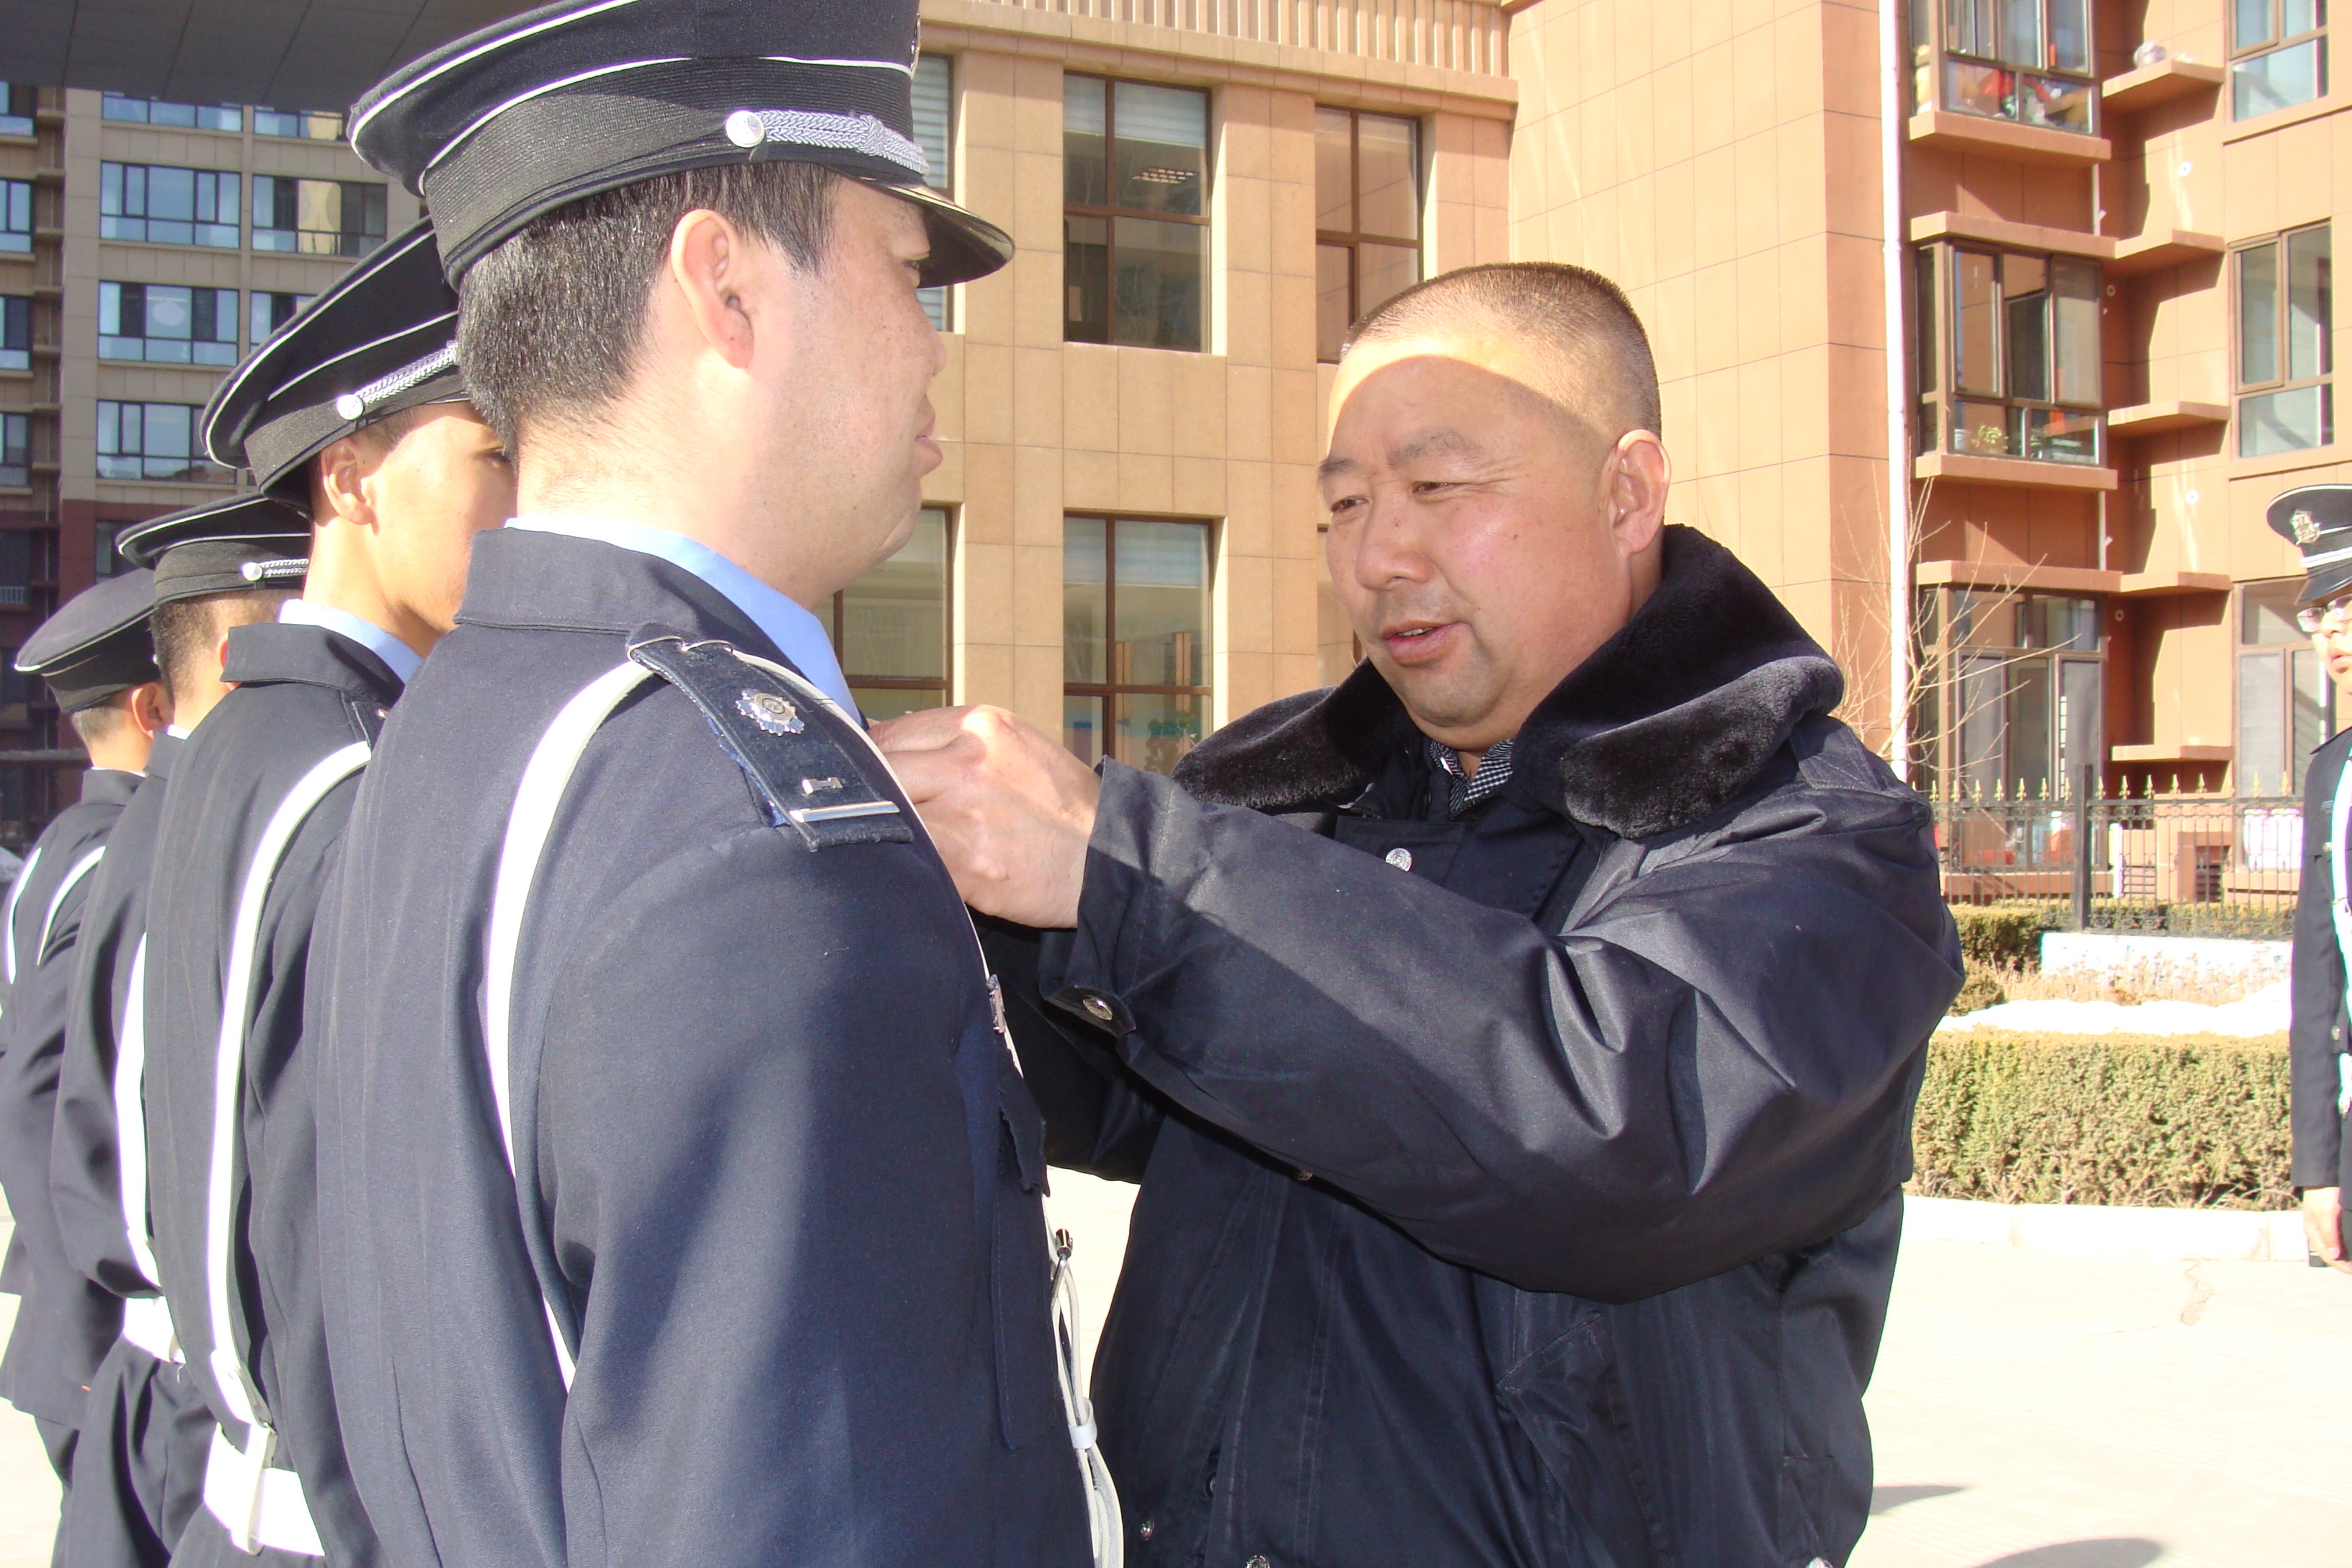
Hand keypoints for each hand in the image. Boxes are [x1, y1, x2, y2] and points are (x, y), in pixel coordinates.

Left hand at [872, 706, 1099, 927]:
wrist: (1112, 860)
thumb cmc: (1063, 807)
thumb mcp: (1015, 749)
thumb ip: (955, 744)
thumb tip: (888, 749)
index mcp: (980, 725)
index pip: (891, 733)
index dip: (871, 760)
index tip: (867, 780)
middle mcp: (967, 760)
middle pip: (879, 771)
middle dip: (871, 795)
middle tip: (872, 815)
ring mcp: (963, 811)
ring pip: (888, 815)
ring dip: (886, 831)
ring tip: (897, 843)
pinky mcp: (964, 862)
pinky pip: (910, 857)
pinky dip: (905, 864)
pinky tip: (919, 869)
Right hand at [2303, 1187, 2351, 1273]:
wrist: (2322, 1175)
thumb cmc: (2324, 1194)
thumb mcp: (2327, 1214)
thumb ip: (2330, 1235)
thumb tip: (2335, 1257)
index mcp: (2313, 1232)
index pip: (2327, 1256)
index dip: (2342, 1267)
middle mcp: (2316, 1231)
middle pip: (2329, 1253)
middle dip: (2343, 1263)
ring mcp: (2320, 1225)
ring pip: (2332, 1246)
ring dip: (2343, 1255)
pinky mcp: (2327, 1219)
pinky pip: (2335, 1238)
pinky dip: (2343, 1246)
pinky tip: (2350, 1246)